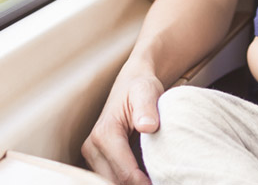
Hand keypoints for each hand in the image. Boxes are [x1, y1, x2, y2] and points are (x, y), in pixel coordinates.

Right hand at [81, 70, 163, 184]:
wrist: (130, 83)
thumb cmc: (140, 88)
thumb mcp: (146, 91)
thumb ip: (147, 108)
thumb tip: (148, 126)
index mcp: (105, 134)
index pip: (125, 173)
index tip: (165, 184)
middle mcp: (92, 147)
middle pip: (115, 183)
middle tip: (163, 182)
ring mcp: (92, 155)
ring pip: (110, 183)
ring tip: (155, 180)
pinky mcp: (96, 160)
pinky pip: (110, 179)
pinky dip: (126, 183)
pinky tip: (146, 179)